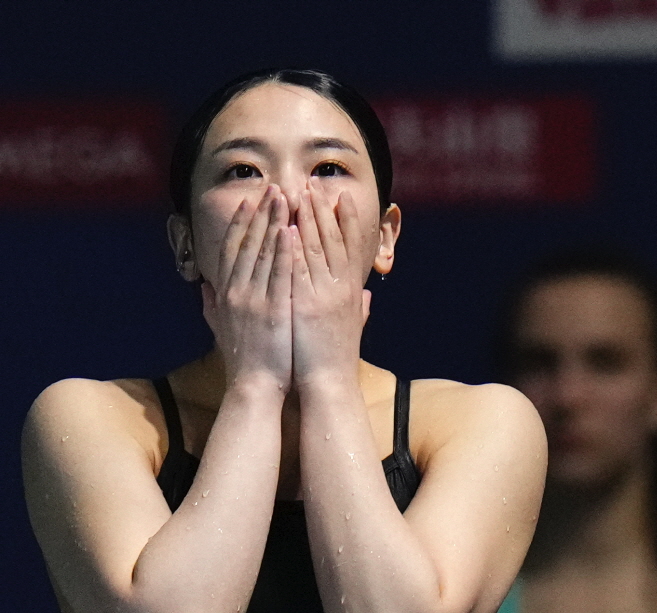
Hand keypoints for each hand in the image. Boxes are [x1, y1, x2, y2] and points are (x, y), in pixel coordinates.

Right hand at [202, 184, 292, 390]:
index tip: (248, 201)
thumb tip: (205, 290)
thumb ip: (212, 306)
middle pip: (247, 243)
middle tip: (272, 187)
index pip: (231, 250)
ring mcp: (253, 301)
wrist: (253, 389)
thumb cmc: (242, 362)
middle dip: (260, 212)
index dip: (239, 223)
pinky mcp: (272, 311)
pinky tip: (290, 231)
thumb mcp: (220, 330)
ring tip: (284, 197)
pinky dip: (282, 252)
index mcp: (226, 295)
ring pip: (262, 253)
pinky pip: (278, 276)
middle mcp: (236, 292)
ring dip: (272, 222)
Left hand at [289, 183, 370, 387]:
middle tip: (315, 183)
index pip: (351, 247)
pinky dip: (295, 250)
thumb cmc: (337, 359)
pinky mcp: (307, 307)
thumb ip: (360, 309)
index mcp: (350, 291)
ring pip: (318, 249)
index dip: (347, 220)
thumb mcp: (353, 327)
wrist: (330, 385)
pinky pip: (300, 272)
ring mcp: (325, 296)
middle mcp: (341, 289)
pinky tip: (289, 229)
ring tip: (301, 193)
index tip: (341, 196)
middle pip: (335, 240)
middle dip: (324, 210)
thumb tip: (368, 296)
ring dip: (309, 219)